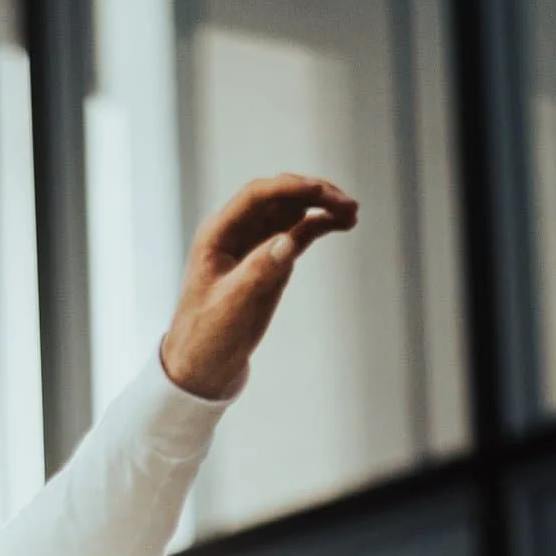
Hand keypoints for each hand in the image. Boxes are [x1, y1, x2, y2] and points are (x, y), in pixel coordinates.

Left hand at [160, 172, 357, 401]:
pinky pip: (298, 233)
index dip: (289, 188)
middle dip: (314, 194)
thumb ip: (258, 271)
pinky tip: (342, 223)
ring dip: (322, 206)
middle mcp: (236, 232)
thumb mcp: (230, 306)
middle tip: (347, 204)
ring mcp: (255, 244)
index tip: (320, 191)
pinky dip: (320, 225)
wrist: (203, 368)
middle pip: (279, 197)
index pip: (255, 196)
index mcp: (216, 235)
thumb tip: (289, 239)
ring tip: (352, 213)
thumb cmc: (205, 337)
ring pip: (292, 211)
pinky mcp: (271, 260)